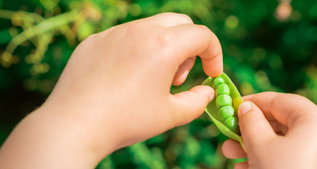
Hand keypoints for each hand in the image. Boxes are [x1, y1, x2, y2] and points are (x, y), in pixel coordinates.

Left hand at [0, 12, 221, 168]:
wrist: (73, 125)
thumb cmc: (125, 121)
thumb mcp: (172, 115)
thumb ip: (198, 101)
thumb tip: (207, 91)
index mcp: (163, 46)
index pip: (203, 35)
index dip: (214, 54)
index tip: (210, 75)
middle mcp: (139, 30)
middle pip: (180, 23)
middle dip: (190, 47)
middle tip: (179, 77)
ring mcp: (114, 33)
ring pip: (151, 27)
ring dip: (163, 48)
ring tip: (151, 80)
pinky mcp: (94, 40)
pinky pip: (125, 36)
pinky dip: (137, 51)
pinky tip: (126, 78)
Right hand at [222, 92, 316, 168]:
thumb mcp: (260, 146)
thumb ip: (250, 121)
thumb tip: (246, 107)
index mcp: (315, 119)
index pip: (280, 100)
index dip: (253, 101)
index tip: (231, 106)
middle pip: (280, 122)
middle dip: (250, 129)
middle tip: (227, 134)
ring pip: (283, 142)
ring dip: (254, 146)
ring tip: (229, 154)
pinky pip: (291, 157)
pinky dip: (269, 159)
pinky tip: (245, 168)